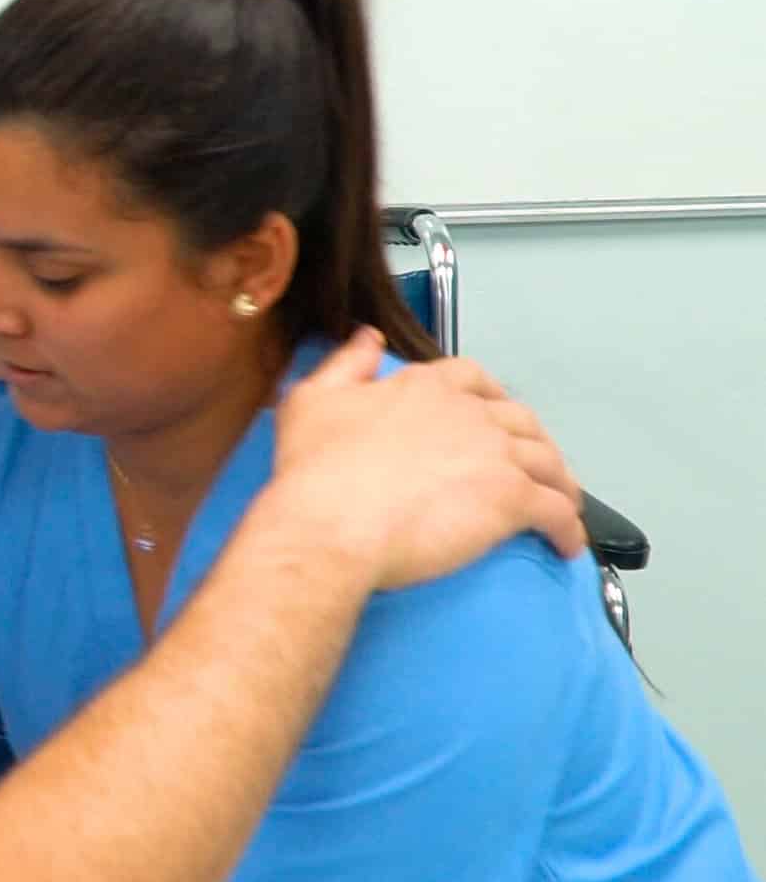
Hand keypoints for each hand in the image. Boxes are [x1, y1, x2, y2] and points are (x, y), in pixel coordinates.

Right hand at [270, 328, 583, 589]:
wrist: (329, 522)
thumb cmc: (313, 468)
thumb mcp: (312, 400)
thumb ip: (346, 364)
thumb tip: (369, 337)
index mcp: (425, 386)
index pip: (472, 378)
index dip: (489, 396)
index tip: (492, 414)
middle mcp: (469, 413)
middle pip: (520, 420)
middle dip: (533, 440)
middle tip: (532, 466)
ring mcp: (496, 455)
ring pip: (548, 463)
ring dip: (560, 482)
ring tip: (563, 504)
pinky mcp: (511, 500)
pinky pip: (555, 512)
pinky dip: (568, 528)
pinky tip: (566, 544)